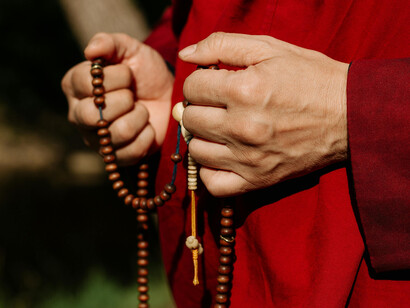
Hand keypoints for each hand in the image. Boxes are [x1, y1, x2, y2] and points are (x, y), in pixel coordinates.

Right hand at [61, 33, 173, 164]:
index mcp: (75, 86)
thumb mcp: (131, 50)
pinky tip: (147, 127)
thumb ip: (110, 43)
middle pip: (91, 115)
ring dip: (139, 118)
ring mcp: (96, 139)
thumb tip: (91, 51)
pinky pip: (131, 152)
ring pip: (116, 134)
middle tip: (133, 95)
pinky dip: (147, 136)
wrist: (168, 97)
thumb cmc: (145, 74)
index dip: (114, 78)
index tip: (128, 74)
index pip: (84, 84)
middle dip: (123, 101)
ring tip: (142, 110)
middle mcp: (79, 114)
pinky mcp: (116, 157)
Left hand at [179, 32, 348, 196]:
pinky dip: (209, 171)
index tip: (212, 83)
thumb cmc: (309, 78)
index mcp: (245, 90)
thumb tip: (186, 54)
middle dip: (198, 107)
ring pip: (197, 150)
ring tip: (218, 128)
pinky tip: (220, 156)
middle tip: (214, 104)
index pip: (192, 87)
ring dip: (202, 137)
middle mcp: (243, 127)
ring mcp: (249, 158)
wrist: (349, 115)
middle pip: (190, 119)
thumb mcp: (270, 49)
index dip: (198, 81)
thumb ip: (222, 44)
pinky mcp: (257, 180)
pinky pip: (213, 184)